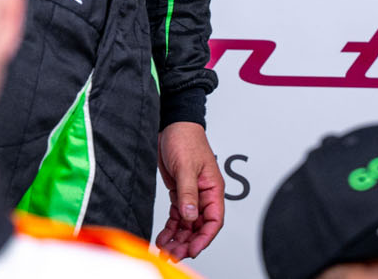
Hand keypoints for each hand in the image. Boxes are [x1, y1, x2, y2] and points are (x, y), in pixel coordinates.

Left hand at [154, 122, 223, 258]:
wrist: (172, 125)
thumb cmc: (185, 138)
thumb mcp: (186, 166)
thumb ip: (188, 192)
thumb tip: (190, 216)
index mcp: (212, 188)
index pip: (214, 219)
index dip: (204, 237)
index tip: (192, 249)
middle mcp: (203, 194)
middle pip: (199, 226)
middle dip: (188, 242)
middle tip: (174, 254)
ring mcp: (191, 195)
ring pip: (187, 224)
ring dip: (178, 239)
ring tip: (166, 250)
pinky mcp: (179, 193)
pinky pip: (177, 217)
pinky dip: (170, 229)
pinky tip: (163, 238)